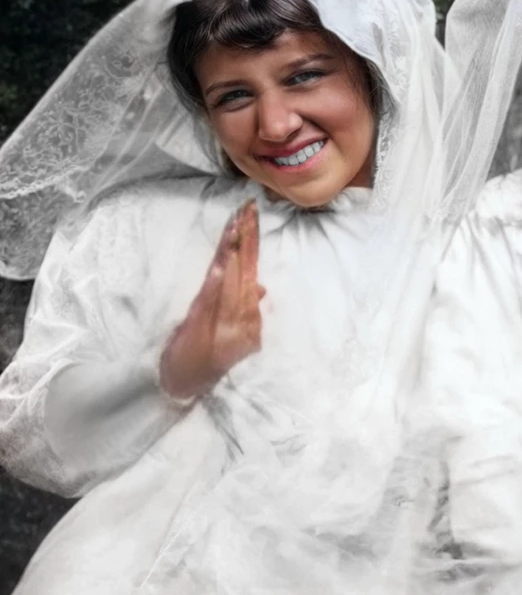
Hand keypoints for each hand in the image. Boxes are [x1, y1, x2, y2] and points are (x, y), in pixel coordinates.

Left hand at [159, 199, 264, 401]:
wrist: (186, 386)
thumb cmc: (205, 357)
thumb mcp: (231, 332)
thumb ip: (247, 306)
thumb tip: (262, 285)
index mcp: (244, 308)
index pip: (250, 265)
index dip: (251, 239)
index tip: (250, 211)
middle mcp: (239, 312)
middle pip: (244, 267)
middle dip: (246, 237)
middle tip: (248, 208)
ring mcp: (223, 321)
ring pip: (231, 280)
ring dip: (234, 254)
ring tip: (237, 227)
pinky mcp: (203, 329)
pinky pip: (210, 302)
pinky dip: (215, 284)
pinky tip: (220, 266)